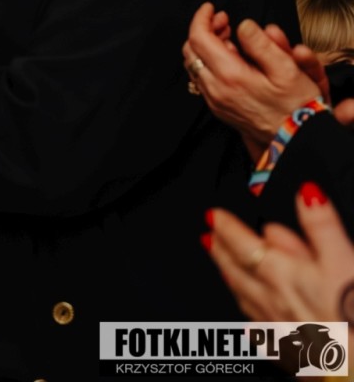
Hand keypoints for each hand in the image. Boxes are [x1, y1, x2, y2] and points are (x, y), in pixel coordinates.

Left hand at [183, 3, 322, 152]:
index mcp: (230, 75)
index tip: (212, 8)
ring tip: (227, 36)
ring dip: (206, 46)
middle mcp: (215, 89)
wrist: (295, 139)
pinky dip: (209, 62)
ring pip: (194, 65)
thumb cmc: (296, 107)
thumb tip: (243, 26)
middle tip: (223, 20)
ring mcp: (214, 100)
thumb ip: (262, 44)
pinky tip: (229, 58)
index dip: (202, 18)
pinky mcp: (218, 107)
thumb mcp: (287, 70)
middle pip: (191, 50)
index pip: (199, 38)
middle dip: (204, 30)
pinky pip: (202, 79)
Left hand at [206, 183, 353, 321]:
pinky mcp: (291, 354)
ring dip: (231, 280)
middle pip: (237, 271)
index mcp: (284, 274)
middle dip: (220, 251)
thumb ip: (322, 226)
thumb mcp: (346, 260)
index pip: (244, 244)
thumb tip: (306, 193)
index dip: (227, 227)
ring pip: (246, 300)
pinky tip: (250, 327)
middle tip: (206, 238)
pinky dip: (252, 325)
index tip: (213, 215)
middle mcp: (273, 300)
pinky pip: (262, 335)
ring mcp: (279, 329)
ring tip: (222, 270)